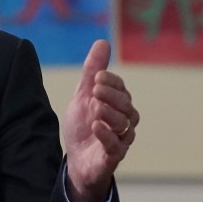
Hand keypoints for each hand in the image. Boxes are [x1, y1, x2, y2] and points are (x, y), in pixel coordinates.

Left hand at [62, 39, 138, 201]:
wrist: (76, 160)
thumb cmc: (83, 126)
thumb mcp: (83, 96)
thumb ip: (92, 71)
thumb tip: (103, 42)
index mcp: (117, 105)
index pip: (121, 89)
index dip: (111, 81)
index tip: (96, 77)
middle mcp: (124, 121)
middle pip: (126, 104)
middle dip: (111, 95)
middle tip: (94, 90)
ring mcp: (120, 139)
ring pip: (124, 123)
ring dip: (109, 112)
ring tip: (94, 107)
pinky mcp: (113, 156)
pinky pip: (115, 145)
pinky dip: (106, 134)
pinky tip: (96, 125)